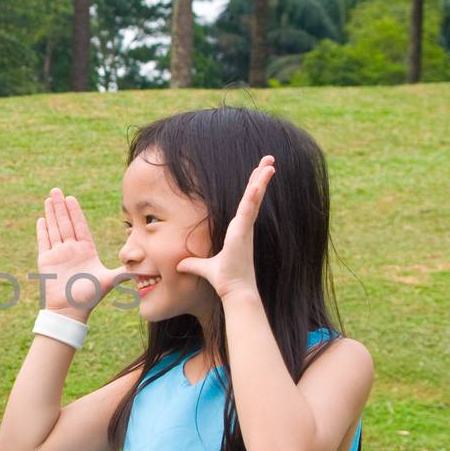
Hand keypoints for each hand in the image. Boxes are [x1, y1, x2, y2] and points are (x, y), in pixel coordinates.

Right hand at [35, 189, 130, 317]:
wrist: (70, 311)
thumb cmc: (89, 297)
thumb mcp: (110, 280)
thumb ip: (125, 271)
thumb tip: (146, 268)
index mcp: (86, 250)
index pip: (80, 226)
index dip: (76, 212)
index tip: (72, 198)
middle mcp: (71, 250)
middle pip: (65, 223)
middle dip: (61, 206)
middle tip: (57, 190)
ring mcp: (58, 254)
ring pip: (54, 228)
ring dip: (51, 213)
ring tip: (49, 198)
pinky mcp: (46, 260)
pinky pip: (44, 241)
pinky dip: (42, 230)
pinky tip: (41, 219)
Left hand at [177, 155, 274, 299]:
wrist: (234, 290)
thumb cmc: (224, 279)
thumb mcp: (204, 268)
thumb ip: (193, 264)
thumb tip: (179, 266)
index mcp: (238, 231)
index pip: (246, 204)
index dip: (253, 188)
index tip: (258, 173)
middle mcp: (244, 227)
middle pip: (254, 196)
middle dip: (261, 177)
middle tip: (269, 159)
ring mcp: (246, 228)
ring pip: (255, 197)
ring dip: (261, 179)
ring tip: (270, 162)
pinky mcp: (244, 231)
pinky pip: (250, 208)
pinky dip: (255, 194)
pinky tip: (260, 179)